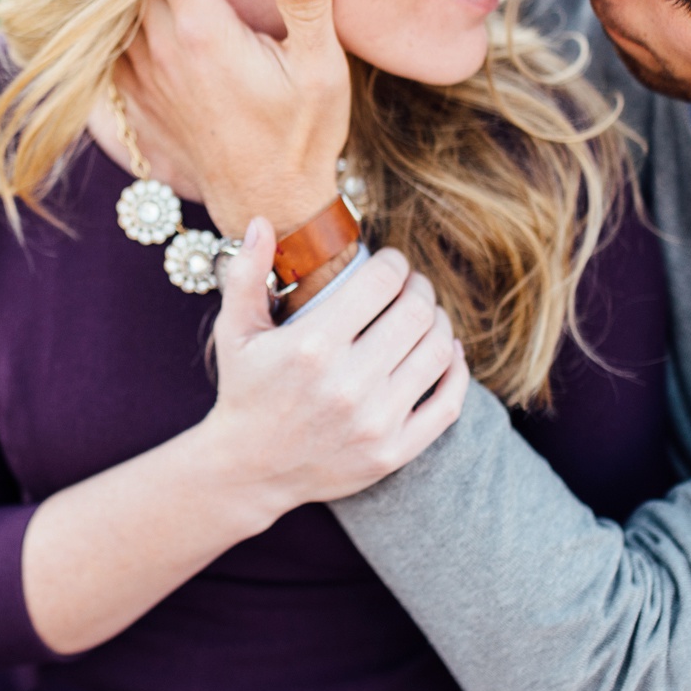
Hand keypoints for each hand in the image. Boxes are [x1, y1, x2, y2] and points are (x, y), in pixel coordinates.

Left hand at [121, 0, 349, 237]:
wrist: (266, 201)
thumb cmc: (301, 134)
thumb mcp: (323, 74)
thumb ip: (310, 14)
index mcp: (203, 32)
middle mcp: (162, 48)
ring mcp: (143, 74)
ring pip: (114, 4)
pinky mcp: (137, 95)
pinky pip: (109, 39)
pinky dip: (111, 12)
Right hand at [199, 218, 468, 528]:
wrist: (249, 469)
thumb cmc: (244, 390)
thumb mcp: (234, 330)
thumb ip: (247, 274)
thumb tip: (263, 221)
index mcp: (312, 346)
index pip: (382, 282)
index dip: (395, 263)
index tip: (390, 263)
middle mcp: (348, 383)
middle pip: (416, 312)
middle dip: (420, 288)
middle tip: (411, 286)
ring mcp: (375, 421)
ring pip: (437, 351)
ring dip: (439, 323)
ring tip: (424, 316)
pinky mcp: (393, 451)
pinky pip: (448, 403)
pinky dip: (456, 370)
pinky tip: (447, 352)